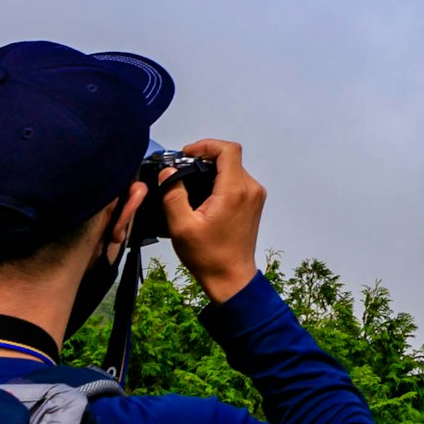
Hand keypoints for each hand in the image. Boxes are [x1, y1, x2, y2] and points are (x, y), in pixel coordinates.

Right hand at [160, 139, 263, 301]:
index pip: (228, 150)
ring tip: (189, 180)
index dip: (206, 145)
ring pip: (234, 168)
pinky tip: (203, 194)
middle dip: (205, 157)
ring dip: (212, 169)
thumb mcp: (181, 226)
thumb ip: (173, 194)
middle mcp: (250, 189)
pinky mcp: (253, 203)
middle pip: (230, 157)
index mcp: (234, 191)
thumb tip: (168, 172)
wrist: (231, 277)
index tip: (187, 154)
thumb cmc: (208, 256)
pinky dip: (220, 179)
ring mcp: (254, 196)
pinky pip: (237, 180)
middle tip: (182, 168)